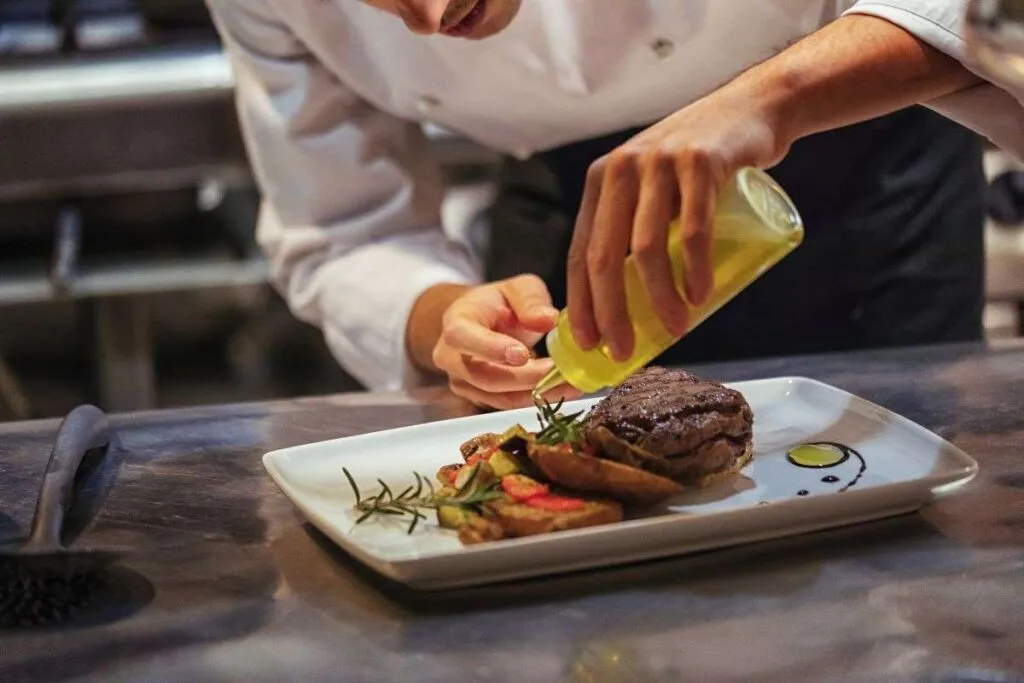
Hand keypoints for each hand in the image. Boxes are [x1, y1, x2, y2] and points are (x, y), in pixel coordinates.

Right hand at [429, 275, 581, 409]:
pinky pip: (508, 404)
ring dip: (537, 393)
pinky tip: (563, 389)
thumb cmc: (498, 303)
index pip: (462, 337)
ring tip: (572, 383)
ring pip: (499, 397)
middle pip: (484, 376)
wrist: (481, 323)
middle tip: (561, 372)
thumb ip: (531, 300)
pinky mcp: (479, 398)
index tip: (522, 354)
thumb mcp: (518, 289)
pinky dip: (537, 399)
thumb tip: (548, 319)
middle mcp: (451, 357)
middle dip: (525, 378)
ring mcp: (462, 382)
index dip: (490, 348)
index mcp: (456, 322)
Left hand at [566, 84, 787, 360]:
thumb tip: (629, 307)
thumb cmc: (700, 165)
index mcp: (602, 182)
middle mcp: (622, 169)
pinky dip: (694, 269)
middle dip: (611, 313)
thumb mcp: (654, 189)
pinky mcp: (700, 162)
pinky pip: (692, 228)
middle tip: (624, 352)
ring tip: (675, 329)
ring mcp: (659, 163)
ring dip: (658, 298)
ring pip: (646, 248)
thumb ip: (637, 230)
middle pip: (606, 256)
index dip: (581, 304)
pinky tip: (698, 295)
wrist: (752, 109)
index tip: (588, 345)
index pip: (581, 252)